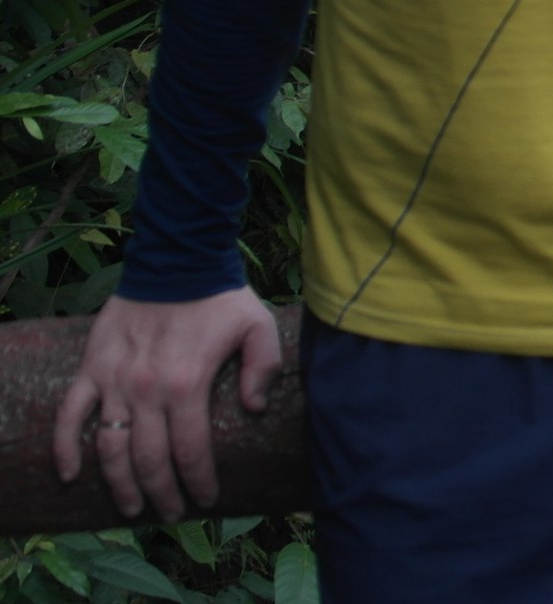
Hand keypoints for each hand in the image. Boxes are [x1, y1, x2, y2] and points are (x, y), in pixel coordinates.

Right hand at [52, 287, 282, 520]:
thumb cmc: (221, 296)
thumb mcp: (259, 326)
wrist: (177, 261)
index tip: (207, 500)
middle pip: (149, 460)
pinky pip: (69, 415)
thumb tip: (253, 409)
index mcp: (187, 384)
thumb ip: (264, 368)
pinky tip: (69, 475)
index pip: (190, 451)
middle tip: (171, 514)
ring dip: (118, 483)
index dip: (198, 481)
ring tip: (130, 509)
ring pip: (109, 448)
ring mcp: (114, 381)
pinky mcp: (91, 369)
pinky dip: (65, 447)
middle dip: (161, 494)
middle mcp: (146, 390)